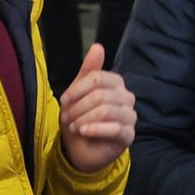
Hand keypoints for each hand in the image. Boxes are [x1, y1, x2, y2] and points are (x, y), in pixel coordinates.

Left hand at [57, 44, 137, 172]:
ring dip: (84, 119)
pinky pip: (114, 128)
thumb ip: (88, 71)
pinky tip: (83, 132)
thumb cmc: (80, 118)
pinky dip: (94, 129)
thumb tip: (98, 46)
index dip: (78, 89)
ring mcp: (130, 116)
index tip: (64, 100)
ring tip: (74, 126)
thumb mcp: (78, 94)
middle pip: (100, 95)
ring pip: (106, 110)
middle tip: (67, 118)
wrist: (81, 149)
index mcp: (116, 83)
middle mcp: (127, 97)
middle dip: (78, 107)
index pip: (98, 78)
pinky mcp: (129, 135)